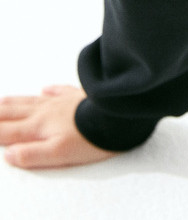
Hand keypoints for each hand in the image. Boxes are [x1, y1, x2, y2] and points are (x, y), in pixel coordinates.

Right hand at [0, 85, 116, 168]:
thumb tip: (9, 154)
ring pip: (33, 100)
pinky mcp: (79, 96)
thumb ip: (31, 154)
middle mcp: (48, 111)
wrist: (120, 114)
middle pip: (15, 111)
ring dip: (15, 101)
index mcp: (40, 127)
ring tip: (2, 101)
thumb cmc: (91, 137)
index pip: (8, 130)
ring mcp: (63, 101)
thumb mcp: (58, 154)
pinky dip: (49, 90)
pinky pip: (60, 90)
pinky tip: (45, 88)